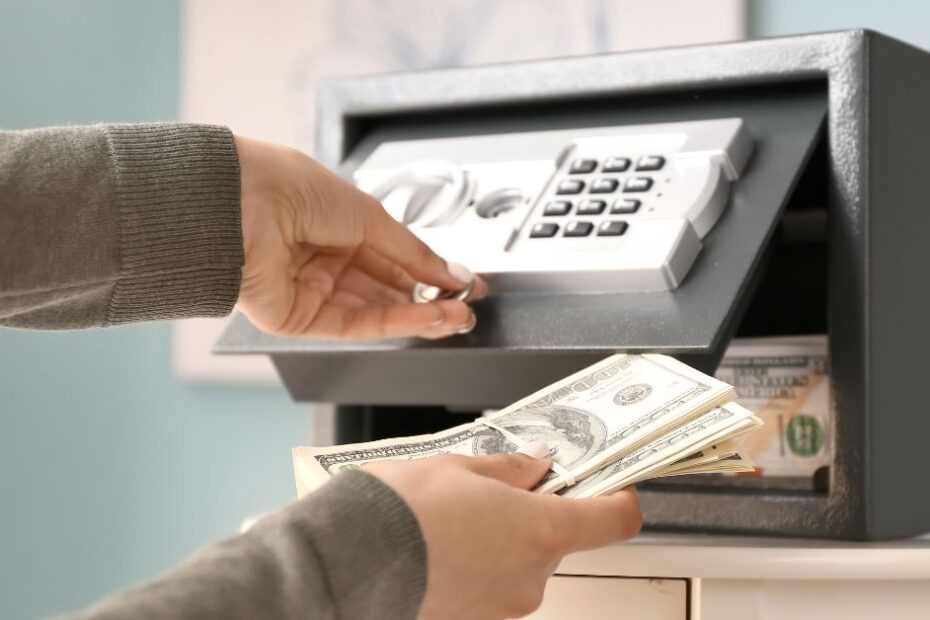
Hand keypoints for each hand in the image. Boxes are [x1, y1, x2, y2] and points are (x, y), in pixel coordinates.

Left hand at [234, 136, 486, 338]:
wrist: (240, 202)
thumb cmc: (290, 189)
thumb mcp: (369, 214)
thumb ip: (413, 251)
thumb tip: (449, 271)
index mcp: (336, 225)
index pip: (392, 257)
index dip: (429, 271)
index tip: (463, 282)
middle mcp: (323, 258)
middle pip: (386, 288)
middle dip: (429, 298)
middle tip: (465, 305)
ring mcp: (310, 290)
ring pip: (375, 310)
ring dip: (419, 314)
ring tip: (456, 314)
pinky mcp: (297, 319)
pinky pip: (354, 324)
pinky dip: (394, 322)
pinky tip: (425, 317)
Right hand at [367, 448, 641, 618]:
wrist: (345, 561)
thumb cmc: (399, 510)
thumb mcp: (459, 467)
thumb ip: (511, 468)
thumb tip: (537, 466)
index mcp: (541, 531)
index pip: (614, 520)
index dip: (618, 497)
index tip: (611, 482)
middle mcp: (530, 578)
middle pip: (557, 540)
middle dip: (533, 512)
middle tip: (494, 488)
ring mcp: (500, 608)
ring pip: (519, 564)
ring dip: (498, 540)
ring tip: (452, 518)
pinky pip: (488, 586)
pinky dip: (474, 565)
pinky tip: (438, 545)